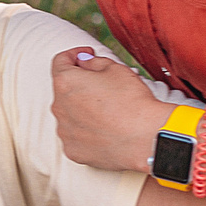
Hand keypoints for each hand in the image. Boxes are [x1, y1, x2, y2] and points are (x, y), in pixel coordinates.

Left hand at [51, 49, 173, 173]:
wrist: (146, 139)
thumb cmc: (133, 102)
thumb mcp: (116, 69)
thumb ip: (94, 62)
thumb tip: (84, 62)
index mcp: (65, 82)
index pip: (60, 61)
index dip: (74, 55)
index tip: (85, 55)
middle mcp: (59, 108)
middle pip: (65, 90)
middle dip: (80, 84)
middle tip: (103, 85)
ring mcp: (64, 132)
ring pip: (69, 115)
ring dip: (82, 110)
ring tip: (108, 111)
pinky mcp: (73, 151)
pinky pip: (76, 137)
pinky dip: (86, 132)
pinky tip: (105, 130)